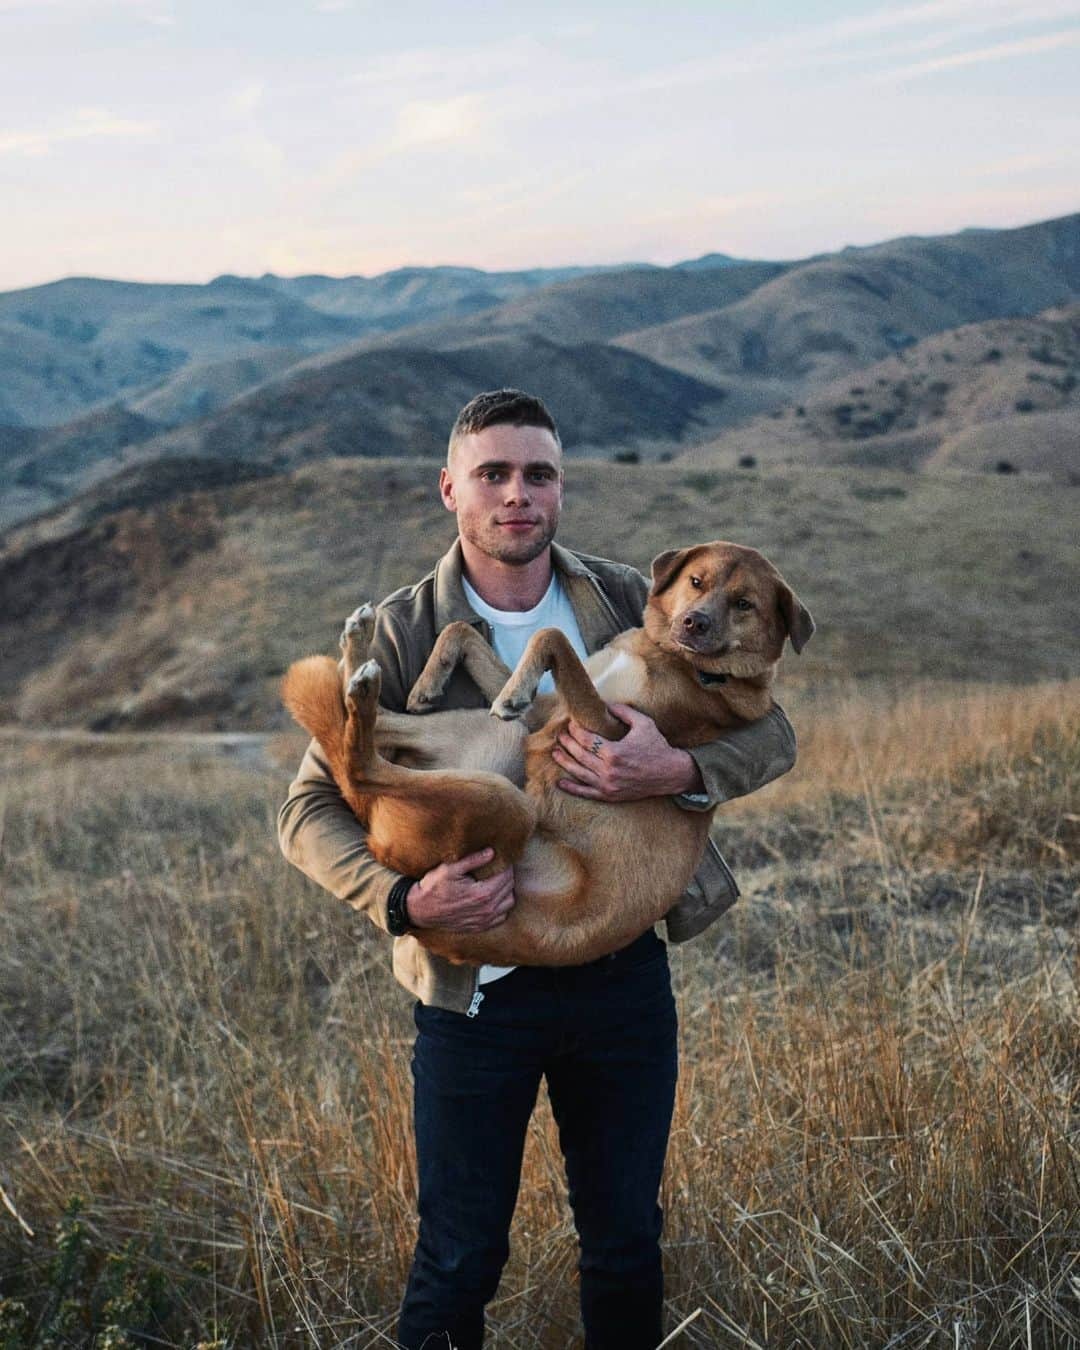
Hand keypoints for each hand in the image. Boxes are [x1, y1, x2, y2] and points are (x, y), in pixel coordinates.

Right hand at [406, 848, 515, 930]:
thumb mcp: (451, 868)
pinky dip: (501, 906)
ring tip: (496, 881)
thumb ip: (473, 860)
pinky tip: (493, 898)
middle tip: (499, 867)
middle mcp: (487, 909)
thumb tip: (492, 852)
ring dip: (506, 891)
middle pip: (509, 888)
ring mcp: (484, 920)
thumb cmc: (434, 887)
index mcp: (482, 893)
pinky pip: (501, 917)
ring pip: (509, 903)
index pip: (506, 876)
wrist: (421, 910)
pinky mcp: (479, 927)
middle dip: (507, 876)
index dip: (506, 865)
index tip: (501, 858)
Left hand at [553, 704, 702, 801]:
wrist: (670, 773)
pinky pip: (587, 793)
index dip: (576, 731)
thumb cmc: (657, 746)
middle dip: (568, 743)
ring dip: (564, 762)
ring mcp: (608, 785)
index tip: (571, 724)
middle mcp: (608, 771)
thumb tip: (606, 704)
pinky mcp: (610, 795)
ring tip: (555, 753)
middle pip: (580, 755)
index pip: (586, 740)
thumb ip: (623, 711)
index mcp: (614, 752)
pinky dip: (572, 789)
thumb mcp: (643, 723)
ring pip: (579, 773)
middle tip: (560, 736)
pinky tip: (561, 783)